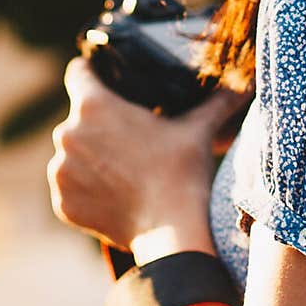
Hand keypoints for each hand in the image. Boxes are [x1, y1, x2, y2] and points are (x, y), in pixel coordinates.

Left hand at [47, 56, 249, 259]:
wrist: (171, 233)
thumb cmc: (182, 173)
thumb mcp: (198, 129)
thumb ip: (217, 100)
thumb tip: (245, 84)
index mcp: (94, 106)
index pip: (78, 72)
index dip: (92, 72)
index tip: (105, 81)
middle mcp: (68, 134)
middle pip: (79, 118)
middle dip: (100, 124)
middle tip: (130, 137)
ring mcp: (60, 171)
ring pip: (73, 154)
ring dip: (91, 158)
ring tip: (125, 169)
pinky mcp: (62, 203)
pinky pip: (70, 187)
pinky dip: (87, 189)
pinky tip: (116, 194)